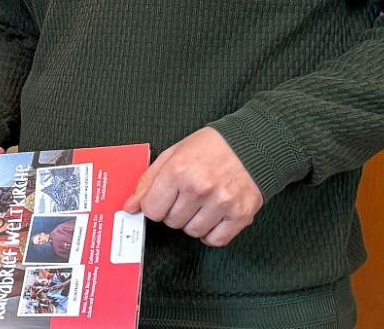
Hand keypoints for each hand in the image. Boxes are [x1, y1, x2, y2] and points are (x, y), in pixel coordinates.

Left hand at [123, 126, 262, 247]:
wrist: (253, 143)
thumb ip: (148, 180)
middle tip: (188, 195)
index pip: (152, 209)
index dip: (155, 205)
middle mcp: (199, 188)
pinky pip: (216, 239)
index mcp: (179, 170)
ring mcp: (221, 203)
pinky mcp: (240, 214)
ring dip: (194, 221)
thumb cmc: (212, 147)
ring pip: (193, 232)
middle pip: (171, 222)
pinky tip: (214, 215)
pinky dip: (212, 232)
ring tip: (203, 202)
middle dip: (175, 211)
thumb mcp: (174, 154)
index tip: (163, 198)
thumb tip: (130, 206)